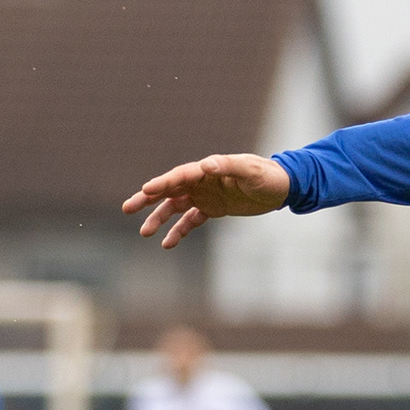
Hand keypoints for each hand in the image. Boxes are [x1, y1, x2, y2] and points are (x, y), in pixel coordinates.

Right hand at [123, 153, 290, 248]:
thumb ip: (227, 166)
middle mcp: (202, 181)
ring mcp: (205, 195)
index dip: (162, 183)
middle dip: (148, 199)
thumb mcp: (249, 170)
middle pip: (169, 190)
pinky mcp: (213, 209)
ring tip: (144, 232)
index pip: (179, 176)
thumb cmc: (267, 175)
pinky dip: (179, 231)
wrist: (282, 187)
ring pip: (176, 207)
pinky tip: (168, 244)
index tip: (145, 190)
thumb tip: (206, 165)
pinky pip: (191, 221)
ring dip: (159, 219)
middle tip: (128, 208)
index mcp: (207, 170)